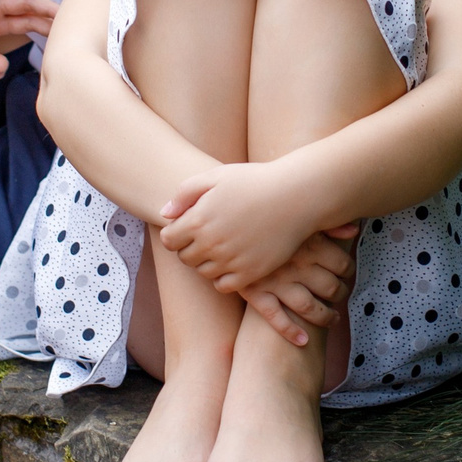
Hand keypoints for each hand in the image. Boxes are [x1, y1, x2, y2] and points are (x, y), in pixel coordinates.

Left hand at [159, 162, 323, 294]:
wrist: (295, 196)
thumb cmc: (254, 182)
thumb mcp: (216, 176)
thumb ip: (185, 193)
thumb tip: (165, 214)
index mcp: (198, 220)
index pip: (168, 240)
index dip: (175, 233)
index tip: (188, 227)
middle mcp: (211, 244)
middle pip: (185, 258)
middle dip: (190, 248)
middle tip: (208, 235)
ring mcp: (230, 261)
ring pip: (203, 273)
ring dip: (207, 263)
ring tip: (222, 246)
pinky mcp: (250, 273)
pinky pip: (223, 286)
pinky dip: (223, 277)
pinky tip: (233, 260)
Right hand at [239, 222, 358, 347]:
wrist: (224, 223)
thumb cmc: (265, 213)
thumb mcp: (297, 214)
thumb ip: (328, 223)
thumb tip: (354, 230)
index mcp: (309, 243)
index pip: (343, 264)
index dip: (349, 270)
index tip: (347, 272)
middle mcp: (296, 265)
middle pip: (331, 287)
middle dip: (340, 294)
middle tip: (341, 294)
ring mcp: (275, 281)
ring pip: (310, 308)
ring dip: (325, 317)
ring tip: (332, 319)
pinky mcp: (255, 292)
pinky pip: (275, 317)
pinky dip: (290, 331)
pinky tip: (303, 340)